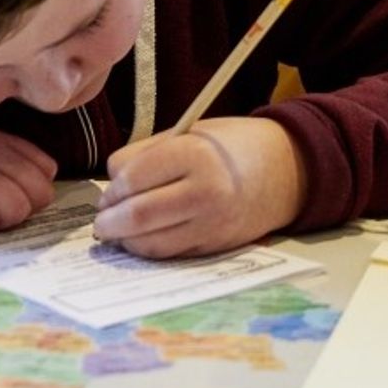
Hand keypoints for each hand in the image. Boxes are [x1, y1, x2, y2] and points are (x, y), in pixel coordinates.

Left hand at [94, 117, 304, 258]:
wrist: (286, 170)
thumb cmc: (230, 146)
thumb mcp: (187, 134)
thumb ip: (144, 155)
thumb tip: (111, 188)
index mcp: (195, 155)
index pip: (132, 178)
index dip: (112, 189)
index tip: (109, 191)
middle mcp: (205, 192)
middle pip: (138, 215)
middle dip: (109, 222)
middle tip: (102, 221)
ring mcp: (212, 224)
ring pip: (151, 243)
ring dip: (125, 240)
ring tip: (118, 231)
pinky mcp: (216, 246)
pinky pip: (170, 253)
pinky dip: (149, 248)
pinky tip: (143, 238)